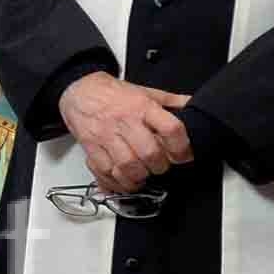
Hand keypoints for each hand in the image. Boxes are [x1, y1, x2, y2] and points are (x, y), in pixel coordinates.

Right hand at [57, 74, 193, 192]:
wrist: (80, 91)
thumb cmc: (112, 94)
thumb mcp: (146, 91)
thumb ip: (171, 101)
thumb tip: (193, 106)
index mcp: (142, 107)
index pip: (170, 129)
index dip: (182, 148)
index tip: (184, 156)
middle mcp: (125, 122)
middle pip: (149, 153)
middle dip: (160, 166)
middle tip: (160, 167)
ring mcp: (106, 136)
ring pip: (127, 167)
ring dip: (139, 178)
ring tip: (143, 177)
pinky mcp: (91, 148)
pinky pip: (105, 172)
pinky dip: (116, 183)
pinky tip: (124, 181)